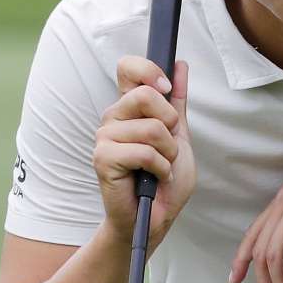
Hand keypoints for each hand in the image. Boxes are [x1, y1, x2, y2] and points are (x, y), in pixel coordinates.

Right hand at [93, 56, 195, 251]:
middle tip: (167, 146)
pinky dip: (161, 169)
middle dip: (170, 123)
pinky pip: (145, 152)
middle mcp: (113, 117)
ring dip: (168, 153)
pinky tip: (155, 178)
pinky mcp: (103, 159)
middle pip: (146, 95)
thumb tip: (180, 65)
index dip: (149, 69)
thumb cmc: (165, 179)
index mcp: (129, 107)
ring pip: (151, 128)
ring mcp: (104, 137)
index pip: (128, 67)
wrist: (156, 217)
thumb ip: (177, 101)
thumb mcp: (179, 135)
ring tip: (161, 167)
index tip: (166, 87)